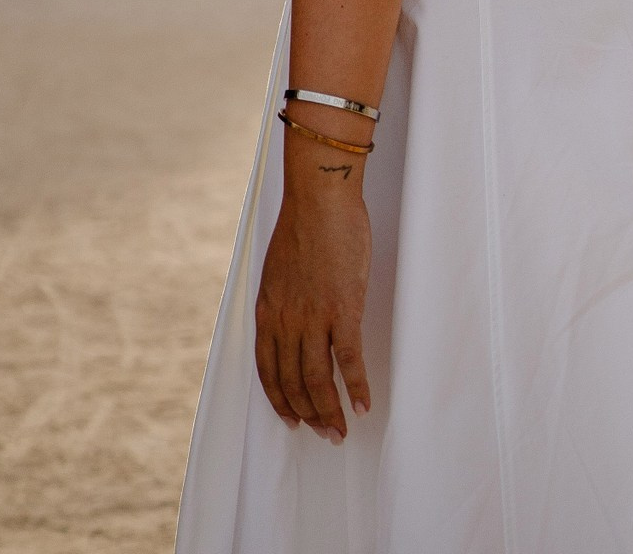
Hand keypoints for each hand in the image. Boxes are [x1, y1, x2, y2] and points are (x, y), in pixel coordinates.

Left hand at [254, 181, 371, 440]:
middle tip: (324, 433)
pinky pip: (348, 361)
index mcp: (268, 310)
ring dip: (329, 411)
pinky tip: (364, 405)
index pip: (267, 370)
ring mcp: (314, 317)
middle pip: (293, 382)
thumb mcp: (278, 268)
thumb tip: (290, 321)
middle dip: (307, 414)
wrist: (320, 198)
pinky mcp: (343, 310)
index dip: (279, 400)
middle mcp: (286, 320)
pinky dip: (356, 388)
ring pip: (318, 380)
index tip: (291, 419)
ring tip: (341, 431)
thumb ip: (282, 301)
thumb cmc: (304, 224)